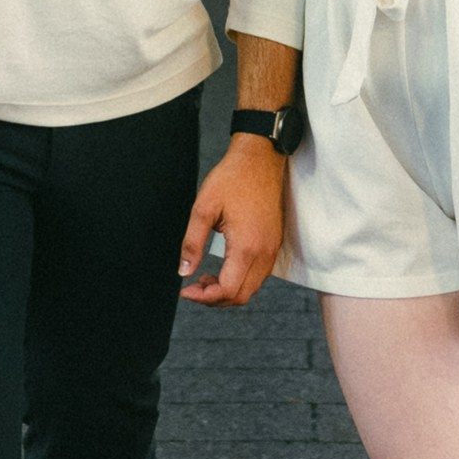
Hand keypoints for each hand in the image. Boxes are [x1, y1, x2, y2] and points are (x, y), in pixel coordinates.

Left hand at [178, 138, 285, 306]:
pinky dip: (240, 280)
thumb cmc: (232, 179)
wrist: (260, 160)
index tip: (186, 290)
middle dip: (215, 298)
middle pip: (241, 296)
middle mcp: (264, 253)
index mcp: (246, 246)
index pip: (228, 290)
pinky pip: (259, 275)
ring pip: (252, 288)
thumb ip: (192, 243)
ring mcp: (272, 249)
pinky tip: (224, 267)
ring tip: (206, 277)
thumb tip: (184, 271)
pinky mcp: (274, 243)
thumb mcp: (203, 208)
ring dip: (228, 290)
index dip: (204, 297)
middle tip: (194, 285)